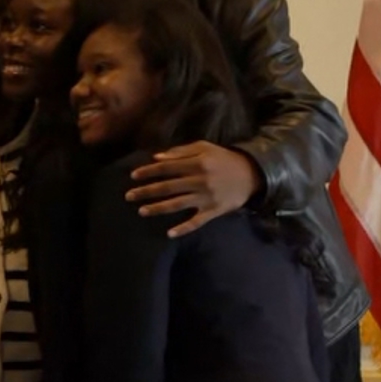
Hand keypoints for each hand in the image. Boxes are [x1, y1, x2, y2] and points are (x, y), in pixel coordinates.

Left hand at [127, 141, 263, 237]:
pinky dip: (184, 228)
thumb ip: (180, 152)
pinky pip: (197, 222)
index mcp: (196, 163)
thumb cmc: (224, 159)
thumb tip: (156, 157)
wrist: (252, 174)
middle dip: (146, 191)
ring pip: (177, 204)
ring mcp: (206, 198)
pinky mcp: (213, 211)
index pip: (166, 168)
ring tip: (141, 211)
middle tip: (128, 196)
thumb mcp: (204, 148)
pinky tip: (170, 233)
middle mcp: (199, 180)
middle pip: (168, 187)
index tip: (133, 176)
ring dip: (158, 208)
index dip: (148, 172)